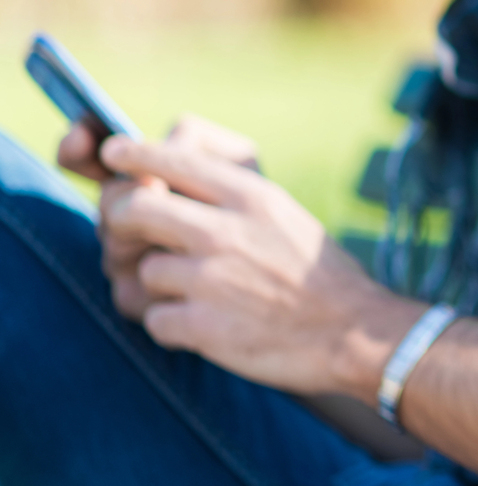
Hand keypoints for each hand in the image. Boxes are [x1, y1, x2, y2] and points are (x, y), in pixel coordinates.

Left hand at [98, 133, 426, 399]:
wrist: (354, 332)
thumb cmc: (317, 273)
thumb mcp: (282, 213)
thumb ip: (227, 198)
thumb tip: (160, 186)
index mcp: (251, 196)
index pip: (172, 159)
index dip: (133, 154)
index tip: (114, 153)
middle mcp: (226, 230)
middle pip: (132, 209)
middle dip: (120, 224)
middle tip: (130, 239)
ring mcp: (212, 279)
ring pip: (142, 271)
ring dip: (160, 287)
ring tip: (197, 296)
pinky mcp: (202, 327)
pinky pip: (154, 320)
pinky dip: (173, 326)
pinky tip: (207, 325)